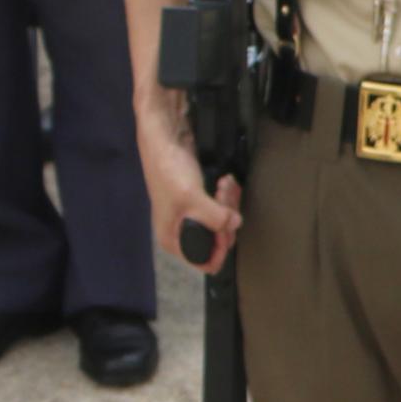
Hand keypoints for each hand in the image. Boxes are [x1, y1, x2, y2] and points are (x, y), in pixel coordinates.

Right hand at [141, 121, 241, 276]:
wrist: (166, 139)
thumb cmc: (169, 170)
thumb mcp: (191, 198)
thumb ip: (214, 217)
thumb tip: (235, 225)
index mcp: (172, 239)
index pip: (203, 262)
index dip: (220, 249)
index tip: (228, 229)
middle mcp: (181, 231)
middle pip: (218, 239)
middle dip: (227, 219)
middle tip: (224, 197)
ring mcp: (192, 214)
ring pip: (224, 221)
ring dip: (230, 202)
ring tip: (224, 185)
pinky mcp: (200, 198)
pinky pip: (223, 205)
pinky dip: (228, 194)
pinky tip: (225, 181)